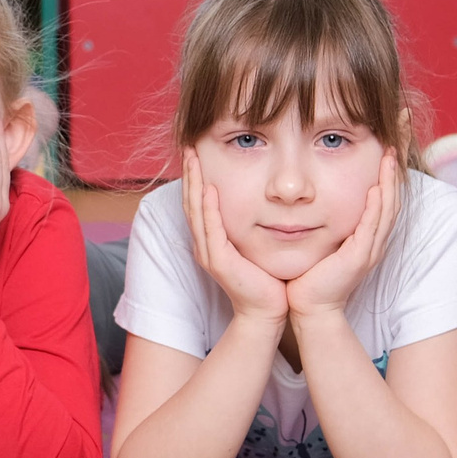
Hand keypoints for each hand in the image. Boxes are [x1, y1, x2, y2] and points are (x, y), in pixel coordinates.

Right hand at [182, 149, 286, 324]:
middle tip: (189, 146)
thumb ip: (251, 224)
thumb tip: (262, 201)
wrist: (267, 311)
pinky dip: (209, 208)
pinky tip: (209, 188)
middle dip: (189, 173)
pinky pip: (212, 229)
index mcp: (211, 240)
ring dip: (193, 183)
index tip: (197, 152)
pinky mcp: (219, 262)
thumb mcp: (255, 244)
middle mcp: (205, 245)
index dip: (195, 177)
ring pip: (196, 211)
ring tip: (193, 158)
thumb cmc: (266, 279)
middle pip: (191, 202)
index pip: (198, 203)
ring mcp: (209, 253)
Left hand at [287, 148, 402, 320]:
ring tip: (391, 155)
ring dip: (390, 181)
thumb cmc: (310, 273)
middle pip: (392, 197)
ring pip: (387, 209)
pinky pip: (371, 228)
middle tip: (400, 138)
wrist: (309, 307)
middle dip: (396, 167)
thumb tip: (314, 194)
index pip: (384, 195)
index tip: (390, 142)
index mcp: (367, 234)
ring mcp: (369, 249)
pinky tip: (376, 189)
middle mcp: (373, 240)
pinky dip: (376, 208)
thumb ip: (324, 217)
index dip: (388, 169)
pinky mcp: (359, 258)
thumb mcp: (322, 238)